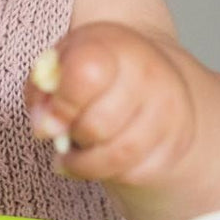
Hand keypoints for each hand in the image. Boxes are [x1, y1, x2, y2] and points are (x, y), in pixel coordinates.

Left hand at [26, 22, 195, 187]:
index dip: (62, 103)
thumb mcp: (62, 64)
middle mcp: (148, 74)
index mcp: (113, 46)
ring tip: (73, 155)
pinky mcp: (176, 143)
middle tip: (65, 132)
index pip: (86, 74)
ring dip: (85, 163)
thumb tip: (44, 128)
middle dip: (72, 135)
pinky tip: (100, 160)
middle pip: (97, 125)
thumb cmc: (97, 70)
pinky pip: (135, 173)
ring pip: (118, 155)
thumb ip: (43, 90)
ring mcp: (168, 110)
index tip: (49, 116)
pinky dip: (109, 174)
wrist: (152, 79)